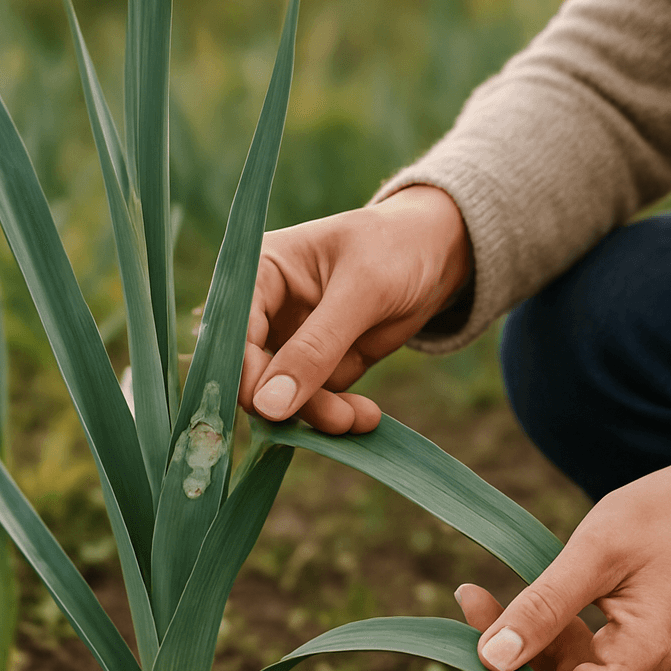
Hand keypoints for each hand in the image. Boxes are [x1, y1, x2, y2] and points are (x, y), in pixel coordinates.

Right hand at [239, 185, 470, 433]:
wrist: (438, 256)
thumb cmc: (396, 249)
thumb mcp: (361, 290)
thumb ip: (316, 346)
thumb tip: (269, 404)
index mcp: (258, 272)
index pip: (232, 331)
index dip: (244, 373)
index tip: (272, 409)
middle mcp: (264, 310)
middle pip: (251, 372)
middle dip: (288, 402)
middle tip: (335, 420)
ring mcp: (290, 342)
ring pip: (282, 396)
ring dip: (317, 414)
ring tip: (358, 420)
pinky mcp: (318, 367)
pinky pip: (314, 403)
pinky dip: (337, 415)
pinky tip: (366, 416)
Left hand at [454, 443, 670, 670]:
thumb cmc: (663, 515)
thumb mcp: (594, 554)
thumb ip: (544, 608)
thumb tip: (490, 659)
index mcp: (642, 660)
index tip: (466, 669)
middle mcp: (641, 669)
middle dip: (505, 665)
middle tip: (467, 607)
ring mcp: (635, 654)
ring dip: (516, 642)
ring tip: (473, 595)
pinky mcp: (627, 635)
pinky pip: (574, 648)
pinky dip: (539, 628)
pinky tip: (511, 600)